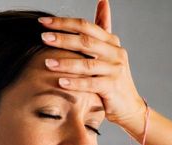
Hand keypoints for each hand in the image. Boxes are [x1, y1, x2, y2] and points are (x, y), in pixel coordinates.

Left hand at [38, 0, 147, 130]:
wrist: (129, 107)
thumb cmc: (112, 79)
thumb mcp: (108, 52)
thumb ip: (103, 28)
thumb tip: (102, 1)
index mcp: (111, 42)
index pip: (85, 26)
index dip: (64, 23)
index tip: (43, 23)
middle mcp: (116, 53)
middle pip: (86, 41)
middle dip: (62, 38)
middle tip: (43, 37)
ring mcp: (115, 70)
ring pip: (87, 64)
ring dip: (65, 62)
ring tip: (47, 62)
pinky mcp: (113, 87)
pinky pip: (91, 84)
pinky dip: (75, 83)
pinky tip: (60, 82)